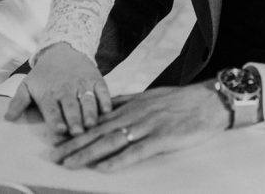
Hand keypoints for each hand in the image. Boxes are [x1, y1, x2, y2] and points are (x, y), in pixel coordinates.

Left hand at [4, 42, 111, 135]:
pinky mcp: (96, 79)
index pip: (52, 109)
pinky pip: (102, 90)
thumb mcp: (27, 85)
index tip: (60, 130)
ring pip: (87, 100)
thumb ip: (18, 102)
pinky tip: (107, 109)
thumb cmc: (44, 74)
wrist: (62, 50)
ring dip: (89, 113)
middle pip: (70, 107)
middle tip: (77, 132)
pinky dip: (106, 99)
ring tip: (91, 124)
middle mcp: (66, 89)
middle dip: (74, 120)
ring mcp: (82, 83)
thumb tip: (7, 119)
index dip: (56, 120)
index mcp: (48, 93)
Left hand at [51, 82, 228, 171]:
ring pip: (112, 140)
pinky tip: (104, 167)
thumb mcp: (150, 96)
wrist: (209, 100)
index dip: (77, 131)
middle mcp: (135, 114)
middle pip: (99, 131)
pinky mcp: (163, 138)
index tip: (58, 140)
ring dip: (89, 153)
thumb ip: (128, 101)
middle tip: (55, 156)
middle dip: (75, 144)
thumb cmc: (181, 100)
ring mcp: (148, 125)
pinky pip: (137, 150)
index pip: (98, 120)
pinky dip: (119, 160)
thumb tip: (107, 104)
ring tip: (70, 164)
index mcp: (132, 105)